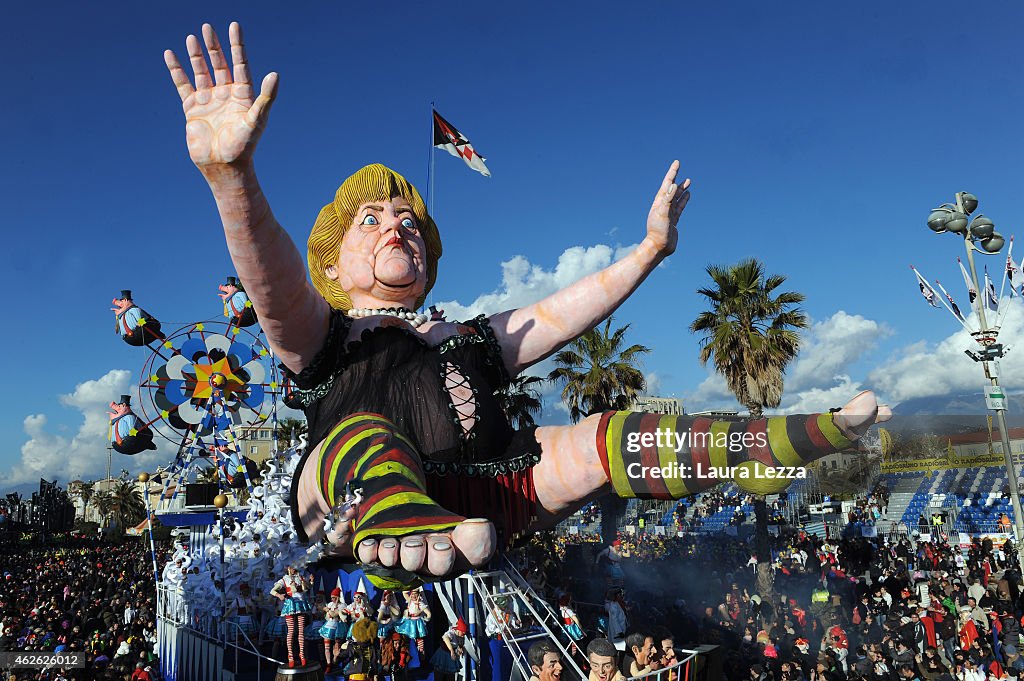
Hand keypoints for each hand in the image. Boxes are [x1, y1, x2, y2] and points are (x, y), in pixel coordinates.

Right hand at [164, 23, 277, 174]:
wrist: (224, 166)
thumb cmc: (244, 146)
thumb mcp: (257, 120)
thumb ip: (266, 97)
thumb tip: (275, 73)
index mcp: (243, 95)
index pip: (240, 64)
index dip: (237, 45)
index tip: (234, 26)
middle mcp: (226, 94)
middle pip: (219, 64)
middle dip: (214, 46)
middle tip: (207, 27)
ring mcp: (209, 100)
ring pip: (201, 71)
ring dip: (196, 55)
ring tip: (192, 37)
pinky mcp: (192, 108)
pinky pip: (183, 84)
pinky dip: (176, 70)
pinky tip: (170, 55)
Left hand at [644, 160, 690, 257]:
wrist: (659, 247)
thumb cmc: (658, 231)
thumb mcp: (662, 213)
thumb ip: (667, 199)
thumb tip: (673, 185)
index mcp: (660, 202)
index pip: (667, 184)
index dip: (672, 173)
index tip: (677, 163)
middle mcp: (663, 205)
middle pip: (671, 188)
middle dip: (675, 177)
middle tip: (679, 167)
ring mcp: (669, 212)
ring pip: (677, 197)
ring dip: (682, 188)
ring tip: (688, 180)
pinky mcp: (673, 219)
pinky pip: (680, 206)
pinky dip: (684, 200)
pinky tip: (688, 195)